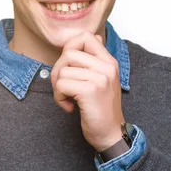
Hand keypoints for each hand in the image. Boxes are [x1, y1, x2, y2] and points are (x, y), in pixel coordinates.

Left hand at [51, 31, 123, 151]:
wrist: (111, 134)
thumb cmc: (102, 109)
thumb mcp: (104, 79)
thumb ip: (97, 59)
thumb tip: (95, 36)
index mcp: (110, 62)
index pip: (87, 36)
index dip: (70, 49)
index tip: (71, 67)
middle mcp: (107, 67)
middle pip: (69, 52)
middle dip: (59, 70)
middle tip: (64, 88)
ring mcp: (100, 78)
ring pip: (62, 70)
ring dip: (58, 88)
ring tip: (68, 99)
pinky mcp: (90, 90)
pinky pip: (62, 84)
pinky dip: (59, 97)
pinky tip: (69, 107)